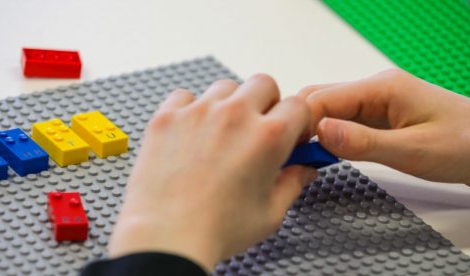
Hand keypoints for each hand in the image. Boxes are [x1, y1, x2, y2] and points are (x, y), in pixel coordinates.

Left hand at [108, 74, 316, 271]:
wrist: (166, 236)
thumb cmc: (216, 230)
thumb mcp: (270, 213)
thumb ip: (292, 184)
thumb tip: (303, 171)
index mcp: (268, 136)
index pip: (299, 105)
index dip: (298, 121)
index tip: (291, 135)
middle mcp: (235, 115)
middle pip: (263, 84)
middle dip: (266, 104)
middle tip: (257, 130)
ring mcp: (198, 112)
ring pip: (225, 88)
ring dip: (230, 104)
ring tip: (221, 134)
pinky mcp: (167, 117)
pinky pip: (185, 96)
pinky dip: (191, 108)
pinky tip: (191, 133)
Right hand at [300, 69, 469, 190]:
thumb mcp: (414, 150)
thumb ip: (364, 143)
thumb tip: (320, 133)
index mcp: (383, 89)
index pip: (323, 98)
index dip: (300, 123)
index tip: (286, 148)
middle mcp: (378, 92)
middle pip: (322, 101)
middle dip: (302, 126)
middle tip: (290, 156)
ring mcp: (381, 106)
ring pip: (332, 114)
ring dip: (316, 134)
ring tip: (303, 159)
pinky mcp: (385, 121)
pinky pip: (348, 125)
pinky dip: (333, 139)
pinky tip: (327, 156)